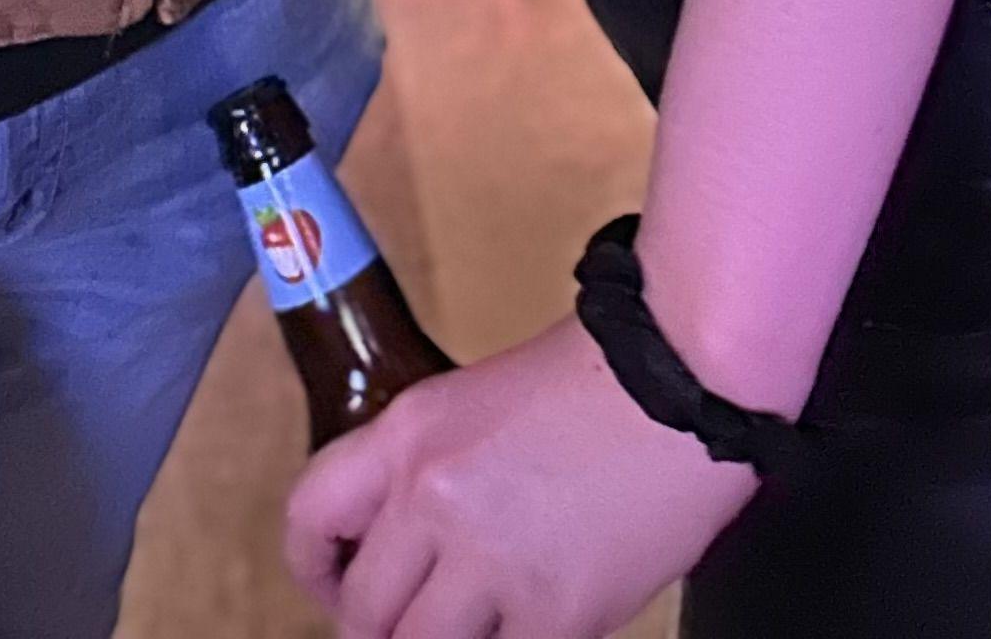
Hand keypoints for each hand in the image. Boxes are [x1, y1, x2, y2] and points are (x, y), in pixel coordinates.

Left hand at [281, 318, 751, 638]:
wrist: (680, 378)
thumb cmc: (598, 381)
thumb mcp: (477, 403)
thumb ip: (432, 471)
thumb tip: (411, 543)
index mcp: (408, 435)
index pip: (310, 515)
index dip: (312, 568)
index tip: (333, 586)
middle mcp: (433, 498)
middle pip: (362, 611)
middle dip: (376, 630)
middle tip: (404, 627)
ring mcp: (491, 561)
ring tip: (467, 628)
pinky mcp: (554, 613)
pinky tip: (528, 626)